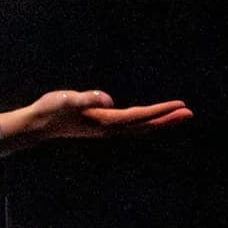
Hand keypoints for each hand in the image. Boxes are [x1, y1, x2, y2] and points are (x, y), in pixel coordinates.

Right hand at [0, 90, 191, 146]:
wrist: (37, 125)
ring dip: (159, 121)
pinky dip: (146, 121)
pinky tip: (148, 118)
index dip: (161, 110)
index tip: (181, 105)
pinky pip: (131, 125)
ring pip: (140, 127)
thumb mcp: (66, 99)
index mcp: (106, 121)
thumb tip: (107, 98)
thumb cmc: (50, 110)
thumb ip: (86, 98)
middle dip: (167, 119)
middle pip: (145, 125)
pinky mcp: (102, 126)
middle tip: (190, 112)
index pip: (140, 116)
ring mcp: (106, 129)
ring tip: (177, 115)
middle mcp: (110, 128)